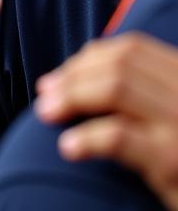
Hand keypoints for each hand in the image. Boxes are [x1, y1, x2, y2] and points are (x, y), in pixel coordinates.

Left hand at [36, 32, 177, 210]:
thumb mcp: (175, 117)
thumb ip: (148, 95)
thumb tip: (79, 79)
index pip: (133, 49)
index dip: (87, 60)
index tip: (59, 78)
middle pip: (120, 65)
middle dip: (73, 76)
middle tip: (44, 96)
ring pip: (116, 89)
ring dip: (71, 97)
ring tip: (46, 114)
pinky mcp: (174, 160)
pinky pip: (119, 136)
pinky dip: (87, 137)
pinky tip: (67, 148)